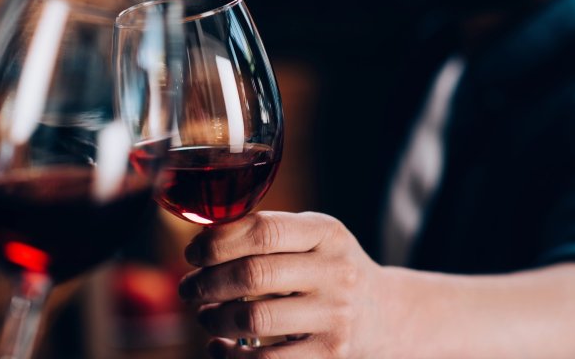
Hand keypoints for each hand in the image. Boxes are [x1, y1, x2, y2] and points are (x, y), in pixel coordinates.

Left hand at [179, 211, 385, 357]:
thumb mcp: (312, 239)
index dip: (217, 242)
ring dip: (214, 318)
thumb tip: (202, 242)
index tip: (193, 253)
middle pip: (254, 274)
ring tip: (204, 315)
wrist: (386, 313)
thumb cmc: (328, 269)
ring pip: (255, 318)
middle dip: (206, 282)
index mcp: (326, 232)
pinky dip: (230, 355)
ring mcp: (336, 315)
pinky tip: (219, 345)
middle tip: (188, 288)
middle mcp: (336, 271)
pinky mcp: (330, 355)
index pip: (263, 229)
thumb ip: (268, 234)